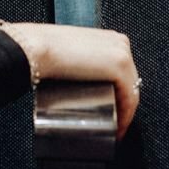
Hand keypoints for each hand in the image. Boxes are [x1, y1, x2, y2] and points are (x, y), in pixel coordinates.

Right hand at [0, 22, 138, 139]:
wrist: (37, 49)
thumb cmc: (44, 50)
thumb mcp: (68, 53)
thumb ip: (78, 62)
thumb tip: (74, 80)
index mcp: (109, 39)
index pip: (122, 73)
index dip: (118, 95)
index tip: (111, 111)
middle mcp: (119, 43)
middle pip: (128, 83)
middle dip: (121, 106)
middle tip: (112, 125)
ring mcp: (122, 54)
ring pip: (130, 92)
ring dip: (124, 114)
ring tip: (112, 130)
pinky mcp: (119, 67)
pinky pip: (129, 99)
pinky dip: (124, 117)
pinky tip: (117, 128)